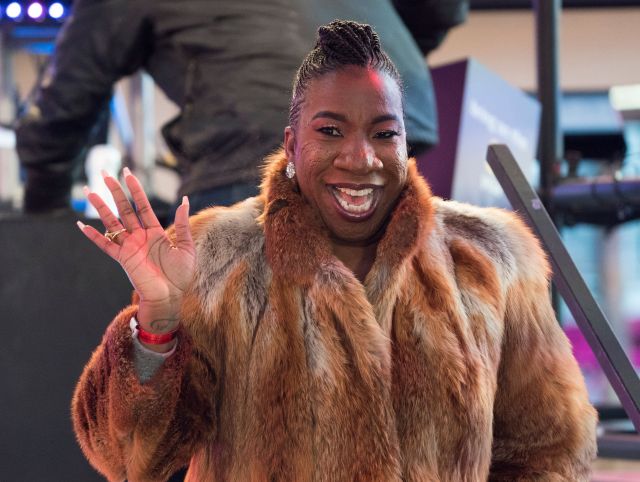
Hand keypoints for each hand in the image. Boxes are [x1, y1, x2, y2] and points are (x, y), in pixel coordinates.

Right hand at [77, 168, 194, 335]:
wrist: (170, 297)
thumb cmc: (180, 276)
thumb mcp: (186, 247)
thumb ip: (182, 225)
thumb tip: (184, 200)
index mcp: (155, 232)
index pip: (143, 205)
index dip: (135, 189)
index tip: (128, 173)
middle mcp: (140, 236)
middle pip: (125, 209)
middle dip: (115, 191)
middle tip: (105, 174)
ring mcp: (130, 247)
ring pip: (112, 222)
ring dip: (101, 207)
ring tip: (90, 191)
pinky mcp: (123, 259)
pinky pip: (105, 245)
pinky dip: (93, 236)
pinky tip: (81, 225)